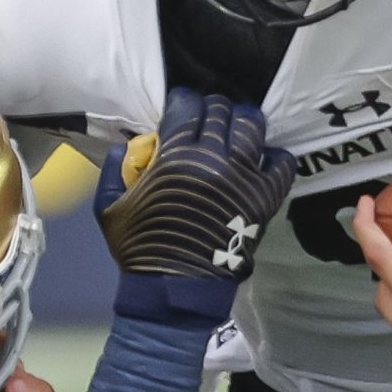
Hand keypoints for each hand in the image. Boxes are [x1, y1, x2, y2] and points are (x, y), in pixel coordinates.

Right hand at [95, 92, 295, 302]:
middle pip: (221, 110)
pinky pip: (281, 161)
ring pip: (252, 126)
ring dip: (241, 122)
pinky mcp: (265, 197)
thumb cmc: (140, 249)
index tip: (180, 109)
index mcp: (174, 158)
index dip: (183, 101)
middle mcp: (212, 160)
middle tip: (206, 120)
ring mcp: (243, 177)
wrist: (174, 290)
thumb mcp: (109, 208)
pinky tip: (260, 159)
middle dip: (211, 109)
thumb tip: (130, 142)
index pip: (186, 105)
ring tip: (234, 131)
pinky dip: (273, 155)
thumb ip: (114, 169)